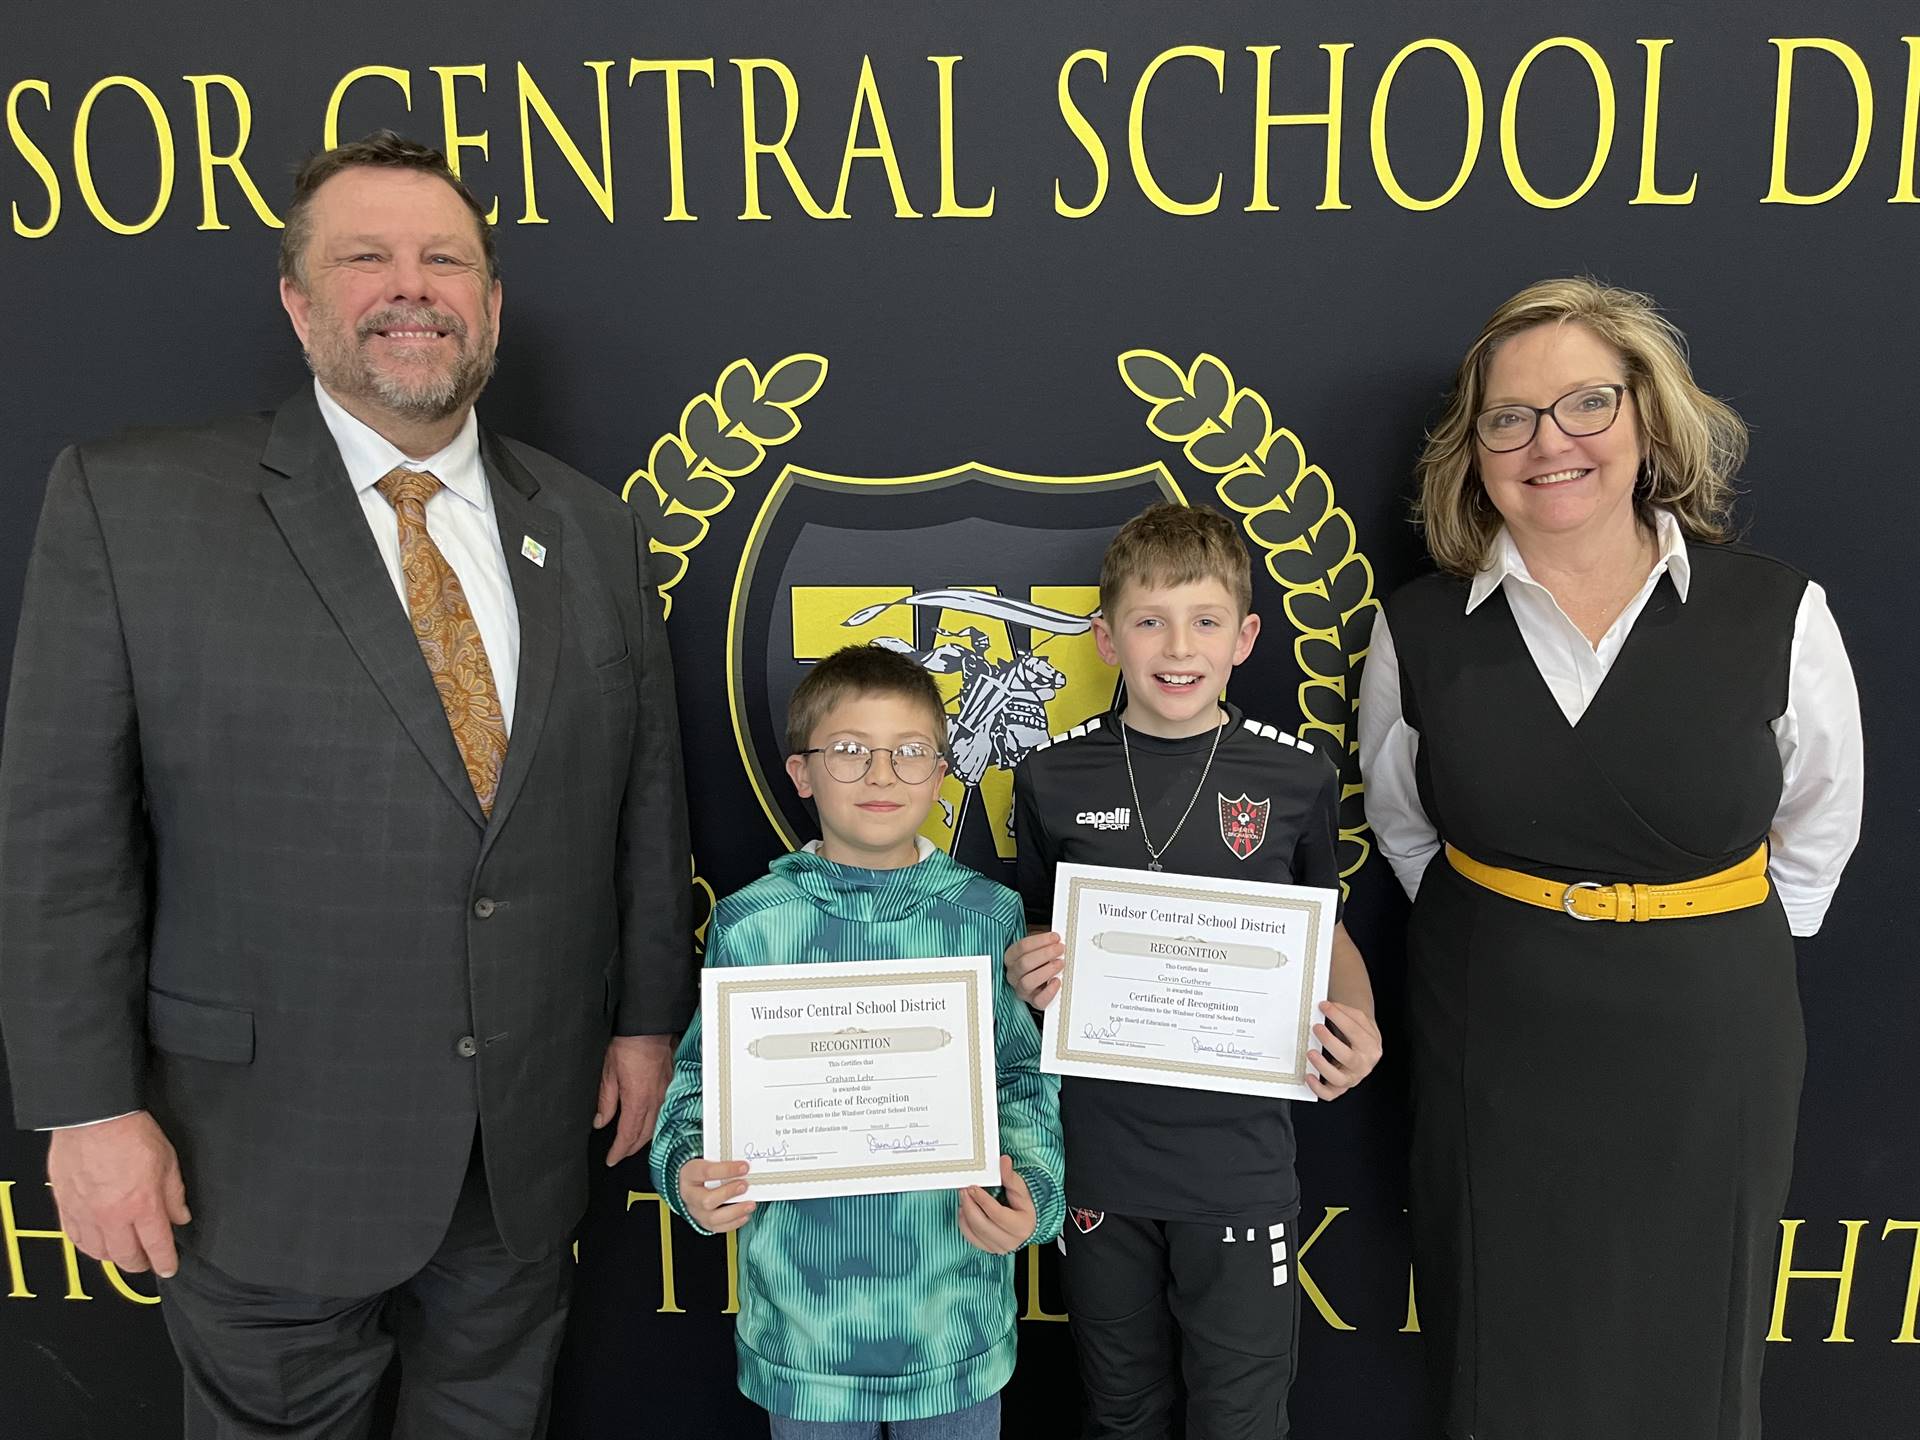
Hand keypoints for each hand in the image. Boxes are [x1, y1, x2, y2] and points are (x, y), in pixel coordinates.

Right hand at [46, 1111, 190, 1277]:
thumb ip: (174, 1195)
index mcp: (143, 1205)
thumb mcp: (168, 1161)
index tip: (169, 1267)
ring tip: (124, 1254)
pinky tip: (96, 1245)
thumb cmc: (130, 1132)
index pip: (157, 1245)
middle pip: (126, 1256)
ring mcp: (86, 1214)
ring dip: (114, 1258)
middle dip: (140, 1264)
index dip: (165, 1261)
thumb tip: (180, 1216)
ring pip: (99, 1253)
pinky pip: (75, 1239)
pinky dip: (88, 1247)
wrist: (94, 1118)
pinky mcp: (66, 1207)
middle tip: (147, 1262)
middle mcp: (113, 1216)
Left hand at [595, 1033, 673, 1165]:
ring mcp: (664, 1094)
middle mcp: (654, 1101)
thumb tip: (601, 1121)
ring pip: (655, 1126)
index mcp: (637, 1101)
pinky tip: (648, 1123)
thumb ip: (606, 1101)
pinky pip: (662, 1112)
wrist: (648, 1028)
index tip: (611, 1159)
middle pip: (644, 1135)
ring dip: (643, 1138)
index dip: (619, 1151)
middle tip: (619, 1154)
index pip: (628, 1136)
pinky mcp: (669, 1085)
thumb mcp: (608, 1074)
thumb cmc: (629, 1046)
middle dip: (630, 1149)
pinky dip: (653, 1124)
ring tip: (631, 1144)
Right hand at [679, 1158, 755, 1233]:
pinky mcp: (703, 1222)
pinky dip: (734, 1223)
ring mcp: (695, 1211)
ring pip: (712, 1218)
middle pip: (706, 1200)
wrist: (690, 1183)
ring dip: (735, 1211)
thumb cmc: (703, 1171)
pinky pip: (718, 1227)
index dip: (727, 1170)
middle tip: (745, 1186)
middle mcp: (689, 1195)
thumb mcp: (709, 1161)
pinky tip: (745, 1215)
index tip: (744, 1167)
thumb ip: (724, 1163)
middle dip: (728, 1193)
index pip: (706, 1172)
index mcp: (690, 1174)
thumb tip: (746, 1167)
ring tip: (750, 1204)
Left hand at [957, 1156, 1036, 1253]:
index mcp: (1021, 1226)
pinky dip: (964, 1223)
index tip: (973, 1187)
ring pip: (975, 1232)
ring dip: (966, 1213)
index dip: (983, 1200)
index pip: (997, 1214)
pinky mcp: (988, 1249)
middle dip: (970, 1206)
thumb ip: (1010, 1176)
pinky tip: (964, 1210)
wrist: (1026, 1225)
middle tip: (964, 1190)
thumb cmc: (1024, 1207)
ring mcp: (998, 1248)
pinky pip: (970, 1238)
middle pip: (983, 1225)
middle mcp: (1010, 1241)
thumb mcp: (1021, 1190)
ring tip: (963, 1197)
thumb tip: (1003, 1161)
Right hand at [1005, 931, 1064, 1008]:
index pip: (1022, 947)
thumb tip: (1057, 939)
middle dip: (1045, 954)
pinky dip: (1049, 991)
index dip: (1041, 941)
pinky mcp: (1033, 1001)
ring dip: (1046, 971)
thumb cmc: (1039, 960)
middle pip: (1024, 963)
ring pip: (1028, 982)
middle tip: (1060, 949)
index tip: (1055, 937)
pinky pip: (1039, 1000)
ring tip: (1060, 964)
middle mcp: (1013, 974)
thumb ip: (1045, 942)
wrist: (1041, 977)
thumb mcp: (1038, 947)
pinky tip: (1057, 981)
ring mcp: (1021, 989)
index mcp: (1011, 957)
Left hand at [1306, 1001, 1382, 1100]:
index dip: (1339, 1017)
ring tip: (1311, 1052)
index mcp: (1371, 1046)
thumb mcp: (1358, 1019)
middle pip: (1348, 1057)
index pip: (1356, 1032)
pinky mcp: (1341, 1088)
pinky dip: (1318, 1088)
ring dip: (1323, 1066)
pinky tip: (1308, 1076)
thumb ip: (1345, 1012)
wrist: (1363, 1047)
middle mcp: (1363, 1064)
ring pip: (1339, 1079)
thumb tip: (1328, 1007)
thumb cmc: (1357, 1033)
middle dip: (1330, 1041)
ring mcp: (1352, 1078)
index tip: (1324, 1007)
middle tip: (1317, 1028)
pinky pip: (1330, 1094)